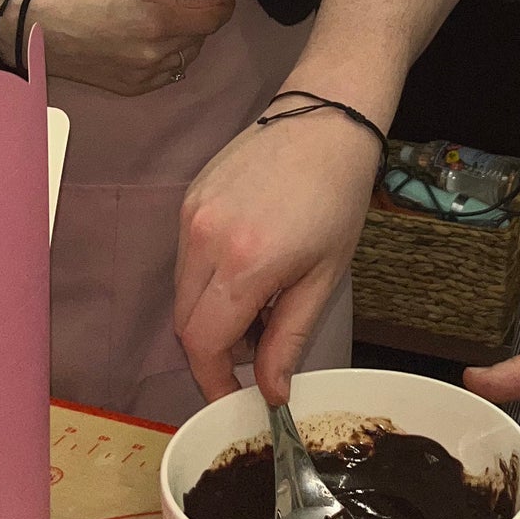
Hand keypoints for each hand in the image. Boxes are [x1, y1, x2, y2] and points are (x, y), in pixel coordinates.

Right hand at [24, 0, 233, 94]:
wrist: (46, 35)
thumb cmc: (87, 2)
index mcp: (159, 20)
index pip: (214, 17)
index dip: (221, 5)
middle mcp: (158, 52)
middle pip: (202, 36)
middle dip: (199, 20)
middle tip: (185, 6)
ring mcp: (148, 75)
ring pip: (188, 55)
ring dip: (185, 40)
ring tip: (163, 25)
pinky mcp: (138, 89)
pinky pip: (170, 72)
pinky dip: (168, 58)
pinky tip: (149, 44)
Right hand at [175, 101, 378, 401]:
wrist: (326, 119)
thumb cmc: (337, 196)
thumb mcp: (324, 276)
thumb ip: (289, 339)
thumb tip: (270, 394)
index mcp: (244, 262)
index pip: (203, 344)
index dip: (213, 381)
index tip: (232, 399)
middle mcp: (204, 239)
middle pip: (185, 323)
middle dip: (214, 352)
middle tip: (257, 350)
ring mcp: (190, 216)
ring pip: (182, 293)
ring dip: (211, 315)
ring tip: (262, 300)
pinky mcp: (188, 199)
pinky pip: (185, 259)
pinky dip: (208, 280)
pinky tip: (248, 267)